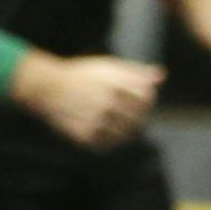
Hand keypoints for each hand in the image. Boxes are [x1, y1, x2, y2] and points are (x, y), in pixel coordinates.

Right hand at [17, 54, 163, 150]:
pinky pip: (108, 143)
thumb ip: (136, 72)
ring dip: (126, 130)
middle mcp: (108, 101)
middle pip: (138, 116)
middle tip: (129, 114)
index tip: (141, 100)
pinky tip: (105, 131)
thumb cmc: (81, 75)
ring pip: (126, 133)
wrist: (48, 89)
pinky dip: (110, 140)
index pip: (146, 97)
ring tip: (117, 123)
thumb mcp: (108, 66)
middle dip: (137, 116)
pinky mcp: (85, 134)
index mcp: (116, 83)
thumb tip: (161, 76)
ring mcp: (97, 119)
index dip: (147, 100)